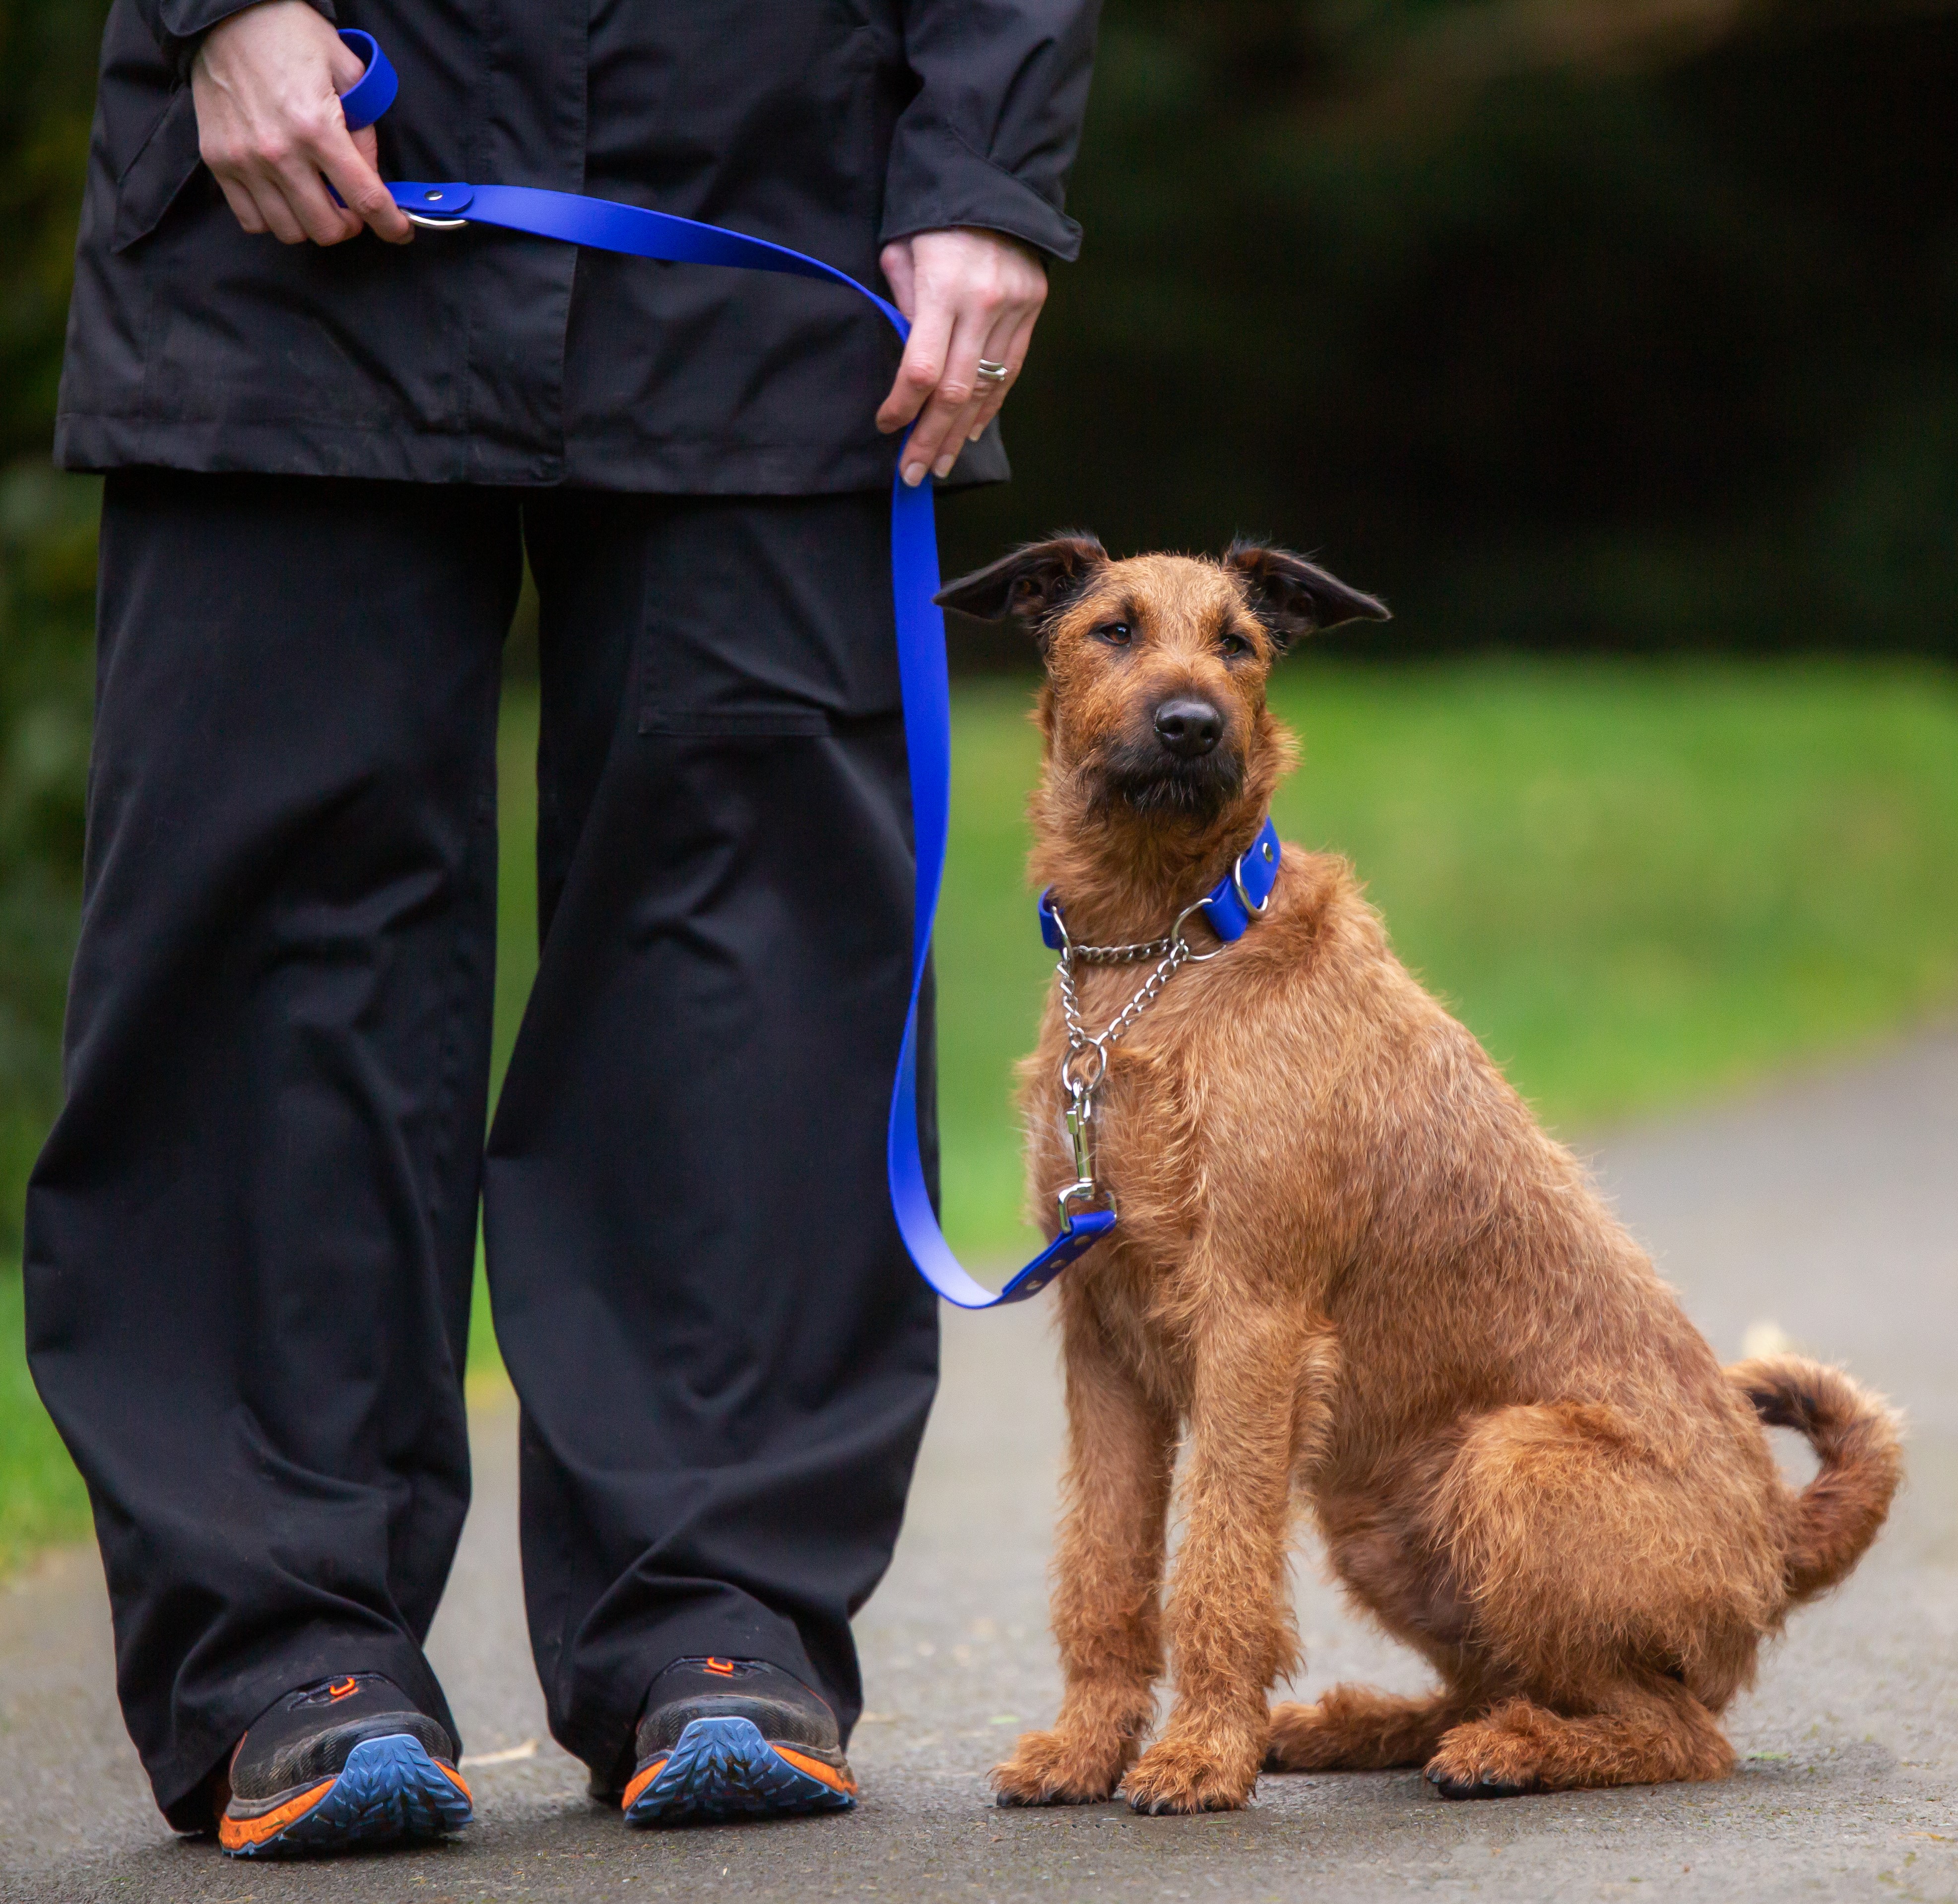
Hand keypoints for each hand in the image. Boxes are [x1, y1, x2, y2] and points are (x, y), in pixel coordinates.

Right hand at [192, 0, 411, 246]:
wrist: (225, 15)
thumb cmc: (289, 37)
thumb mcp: (346, 70)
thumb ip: (364, 130)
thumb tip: (371, 176)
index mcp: (317, 128)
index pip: (365, 200)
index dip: (391, 225)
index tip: (400, 231)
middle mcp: (279, 152)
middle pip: (327, 229)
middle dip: (349, 225)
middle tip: (351, 207)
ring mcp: (244, 160)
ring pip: (290, 232)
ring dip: (312, 223)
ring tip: (317, 199)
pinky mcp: (218, 161)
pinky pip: (252, 220)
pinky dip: (274, 219)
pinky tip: (285, 196)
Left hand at [876, 228, 1046, 486]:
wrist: (994, 181)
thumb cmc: (935, 218)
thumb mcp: (903, 251)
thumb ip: (903, 308)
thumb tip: (906, 367)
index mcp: (945, 288)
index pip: (921, 368)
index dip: (903, 406)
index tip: (887, 426)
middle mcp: (985, 304)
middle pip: (955, 392)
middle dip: (930, 437)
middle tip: (912, 473)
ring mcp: (1015, 309)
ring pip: (986, 389)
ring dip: (959, 432)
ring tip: (939, 462)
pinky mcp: (1033, 310)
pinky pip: (1009, 371)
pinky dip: (988, 406)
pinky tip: (969, 430)